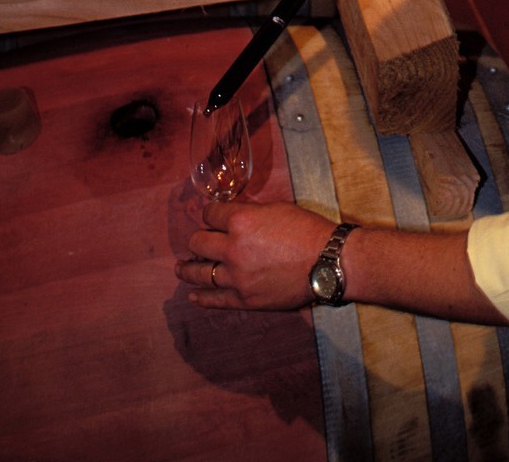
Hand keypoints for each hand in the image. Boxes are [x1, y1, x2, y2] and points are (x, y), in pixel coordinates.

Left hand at [176, 200, 332, 310]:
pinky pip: (214, 299)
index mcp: (241, 220)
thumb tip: (232, 218)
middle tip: (202, 241)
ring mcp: (236, 277)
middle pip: (198, 242)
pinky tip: (193, 295)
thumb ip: (249, 213)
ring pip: (199, 273)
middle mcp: (233, 248)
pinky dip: (201, 297)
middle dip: (199, 239)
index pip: (209, 214)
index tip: (213, 218)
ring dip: (188, 269)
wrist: (327, 261)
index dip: (210, 214)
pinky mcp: (244, 299)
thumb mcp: (276, 209)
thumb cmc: (306, 230)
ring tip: (182, 268)